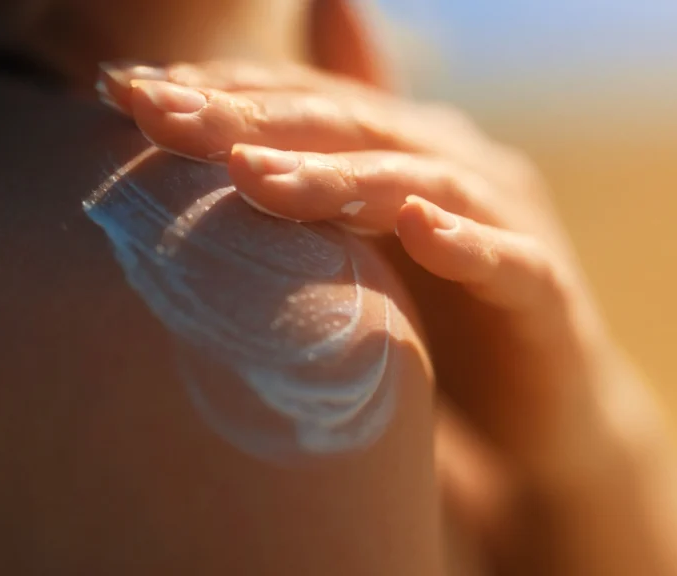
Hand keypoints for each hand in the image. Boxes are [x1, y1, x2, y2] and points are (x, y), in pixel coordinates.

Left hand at [96, 58, 661, 542]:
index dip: (229, 92)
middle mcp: (462, 168)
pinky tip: (416, 233)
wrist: (539, 416)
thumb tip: (239, 138)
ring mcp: (513, 224)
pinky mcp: (547, 293)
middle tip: (165, 116)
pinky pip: (508, 261)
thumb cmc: (442, 325)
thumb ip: (315, 186)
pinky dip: (465, 243)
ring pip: (423, 182)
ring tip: (255, 177)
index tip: (129, 94)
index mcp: (413, 150)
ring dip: (341, 177)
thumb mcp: (366, 253)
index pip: (314, 102)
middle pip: (357, 127)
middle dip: (259, 120)